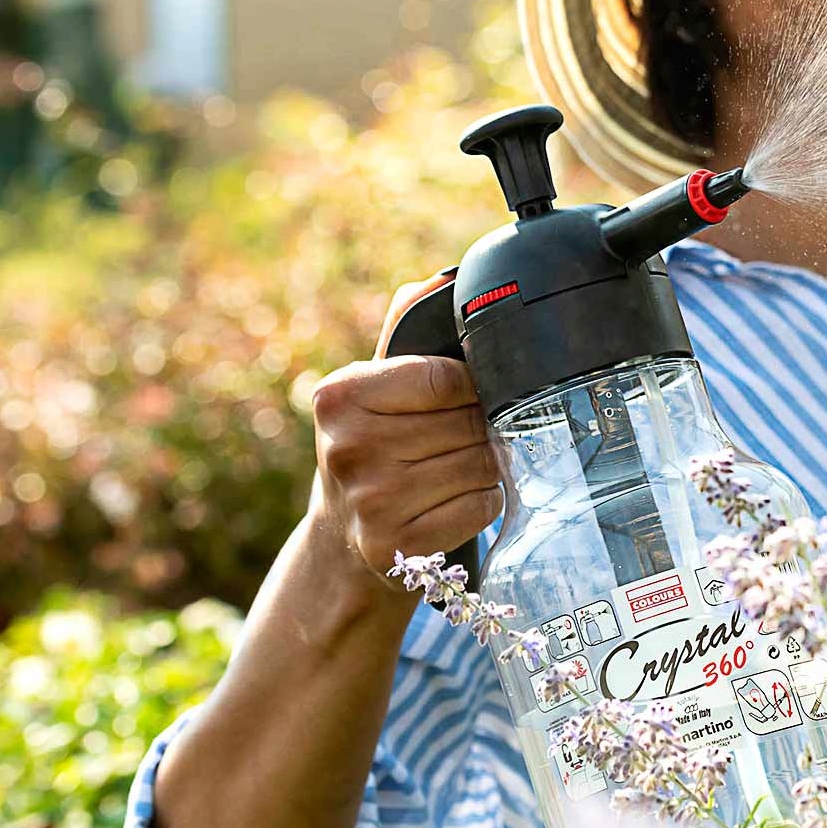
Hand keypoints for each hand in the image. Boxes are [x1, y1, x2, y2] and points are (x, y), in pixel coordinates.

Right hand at [307, 272, 504, 595]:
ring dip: (486, 466)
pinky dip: (483, 502)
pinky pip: (481, 507)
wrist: (341, 533)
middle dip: (480, 428)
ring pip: (481, 466)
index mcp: (340, 396)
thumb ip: (406, 332)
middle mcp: (347, 448)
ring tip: (457, 467)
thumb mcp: (374, 386)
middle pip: (469, 424)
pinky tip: (454, 501)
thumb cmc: (372, 444)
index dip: (471, 386)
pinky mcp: (394, 546)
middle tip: (463, 438)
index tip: (465, 394)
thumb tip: (437, 281)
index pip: (445, 377)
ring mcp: (369, 502)